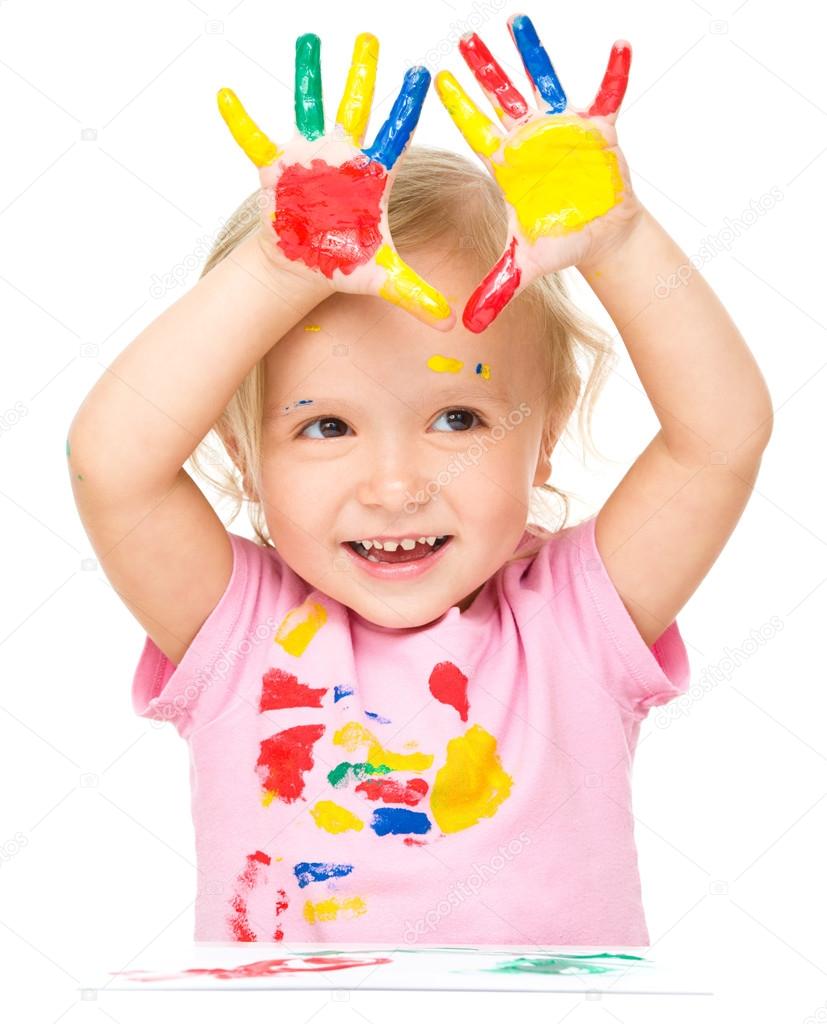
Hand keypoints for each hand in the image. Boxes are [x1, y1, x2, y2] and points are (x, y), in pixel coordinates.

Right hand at [217, 33, 454, 329]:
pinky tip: (226, 95)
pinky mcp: (276, 168)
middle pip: (355, 108)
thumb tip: (450, 327)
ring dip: (308, 75)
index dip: (407, 107)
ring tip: (309, 39)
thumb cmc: (344, 263)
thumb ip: (417, 296)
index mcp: (371, 175)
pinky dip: (240, 121)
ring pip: (308, 107)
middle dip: (363, 74)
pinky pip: (254, 141)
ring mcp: (307, 157)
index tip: (422, 73)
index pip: (395, 135)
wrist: (303, 264)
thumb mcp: (381, 279)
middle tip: (372, 37)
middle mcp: (341, 157)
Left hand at [436, 14, 639, 331]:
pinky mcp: (598, 129)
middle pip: (502, 98)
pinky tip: (621, 44)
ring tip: (518, 21)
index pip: (478, 131)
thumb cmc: (562, 244)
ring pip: (545, 83)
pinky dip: (616, 72)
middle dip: (486, 69)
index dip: (460, 108)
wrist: (601, 236)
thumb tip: (467, 325)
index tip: (436, 79)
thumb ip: (496, 289)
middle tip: (465, 36)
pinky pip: (608, 94)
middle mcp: (530, 140)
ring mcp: (563, 130)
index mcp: (508, 166)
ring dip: (533, 54)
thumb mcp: (527, 266)